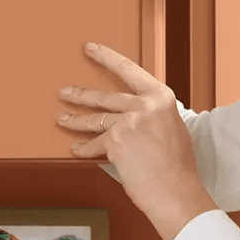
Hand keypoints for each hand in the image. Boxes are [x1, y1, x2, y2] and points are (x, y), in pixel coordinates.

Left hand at [59, 43, 215, 239]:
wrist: (176, 190)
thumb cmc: (177, 166)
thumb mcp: (172, 128)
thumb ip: (152, 115)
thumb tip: (136, 113)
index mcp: (161, 98)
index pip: (129, 70)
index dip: (106, 57)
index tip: (90, 48)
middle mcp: (145, 105)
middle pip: (104, 95)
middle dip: (80, 94)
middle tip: (64, 92)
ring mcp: (128, 122)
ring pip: (94, 118)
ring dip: (74, 119)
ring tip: (62, 118)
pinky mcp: (115, 141)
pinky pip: (93, 144)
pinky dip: (84, 148)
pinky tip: (76, 148)